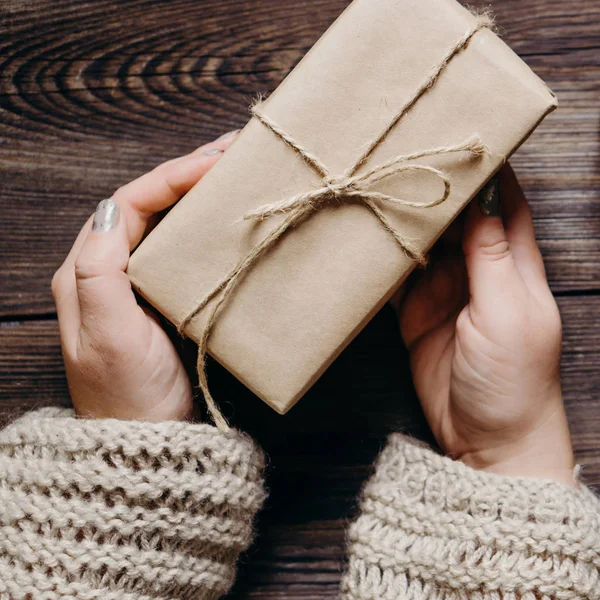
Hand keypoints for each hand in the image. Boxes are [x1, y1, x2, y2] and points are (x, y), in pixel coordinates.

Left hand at [52, 132, 238, 421]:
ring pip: (165, 225)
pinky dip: (203, 228)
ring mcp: (136, 288)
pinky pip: (180, 251)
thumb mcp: (109, 336)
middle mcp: (107, 273)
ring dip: (196, 197)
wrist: (146, 446)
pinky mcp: (161, 303)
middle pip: (146, 207)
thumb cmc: (130, 396)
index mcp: (87, 273)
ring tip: (232, 175)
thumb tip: (116, 210)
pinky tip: (226, 221)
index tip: (214, 163)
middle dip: (186, 175)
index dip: (171, 177)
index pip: (128, 204)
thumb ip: (101, 273)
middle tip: (231, 154)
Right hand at [396, 165, 574, 483]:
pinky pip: (397, 280)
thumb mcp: (507, 314)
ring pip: (423, 245)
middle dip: (437, 190)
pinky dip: (383, 262)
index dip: (490, 172)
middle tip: (406, 156)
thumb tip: (481, 201)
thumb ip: (490, 258)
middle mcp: (478, 273)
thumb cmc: (513, 380)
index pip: (505, 205)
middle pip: (457, 219)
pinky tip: (365, 241)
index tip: (465, 137)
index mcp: (514, 267)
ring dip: (405, 222)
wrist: (486, 441)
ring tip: (378, 188)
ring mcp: (444, 294)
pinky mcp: (415, 316)